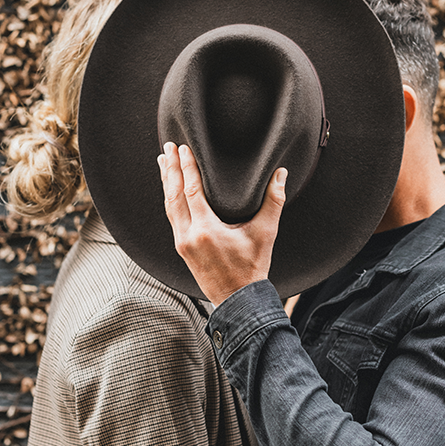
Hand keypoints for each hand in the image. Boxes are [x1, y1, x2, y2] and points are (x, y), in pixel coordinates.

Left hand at [158, 142, 287, 305]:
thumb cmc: (252, 267)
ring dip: (166, 182)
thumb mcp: (265, 233)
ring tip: (163, 161)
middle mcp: (188, 236)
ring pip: (170, 206)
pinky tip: (170, 189)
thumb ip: (273, 202)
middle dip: (170, 169)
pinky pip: (172, 217)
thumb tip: (281, 174)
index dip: (187, 167)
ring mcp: (182, 243)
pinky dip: (170, 199)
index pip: (191, 191)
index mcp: (206, 230)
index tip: (184, 149)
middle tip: (168, 146)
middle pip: (174, 194)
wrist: (238, 299)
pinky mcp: (182, 248)